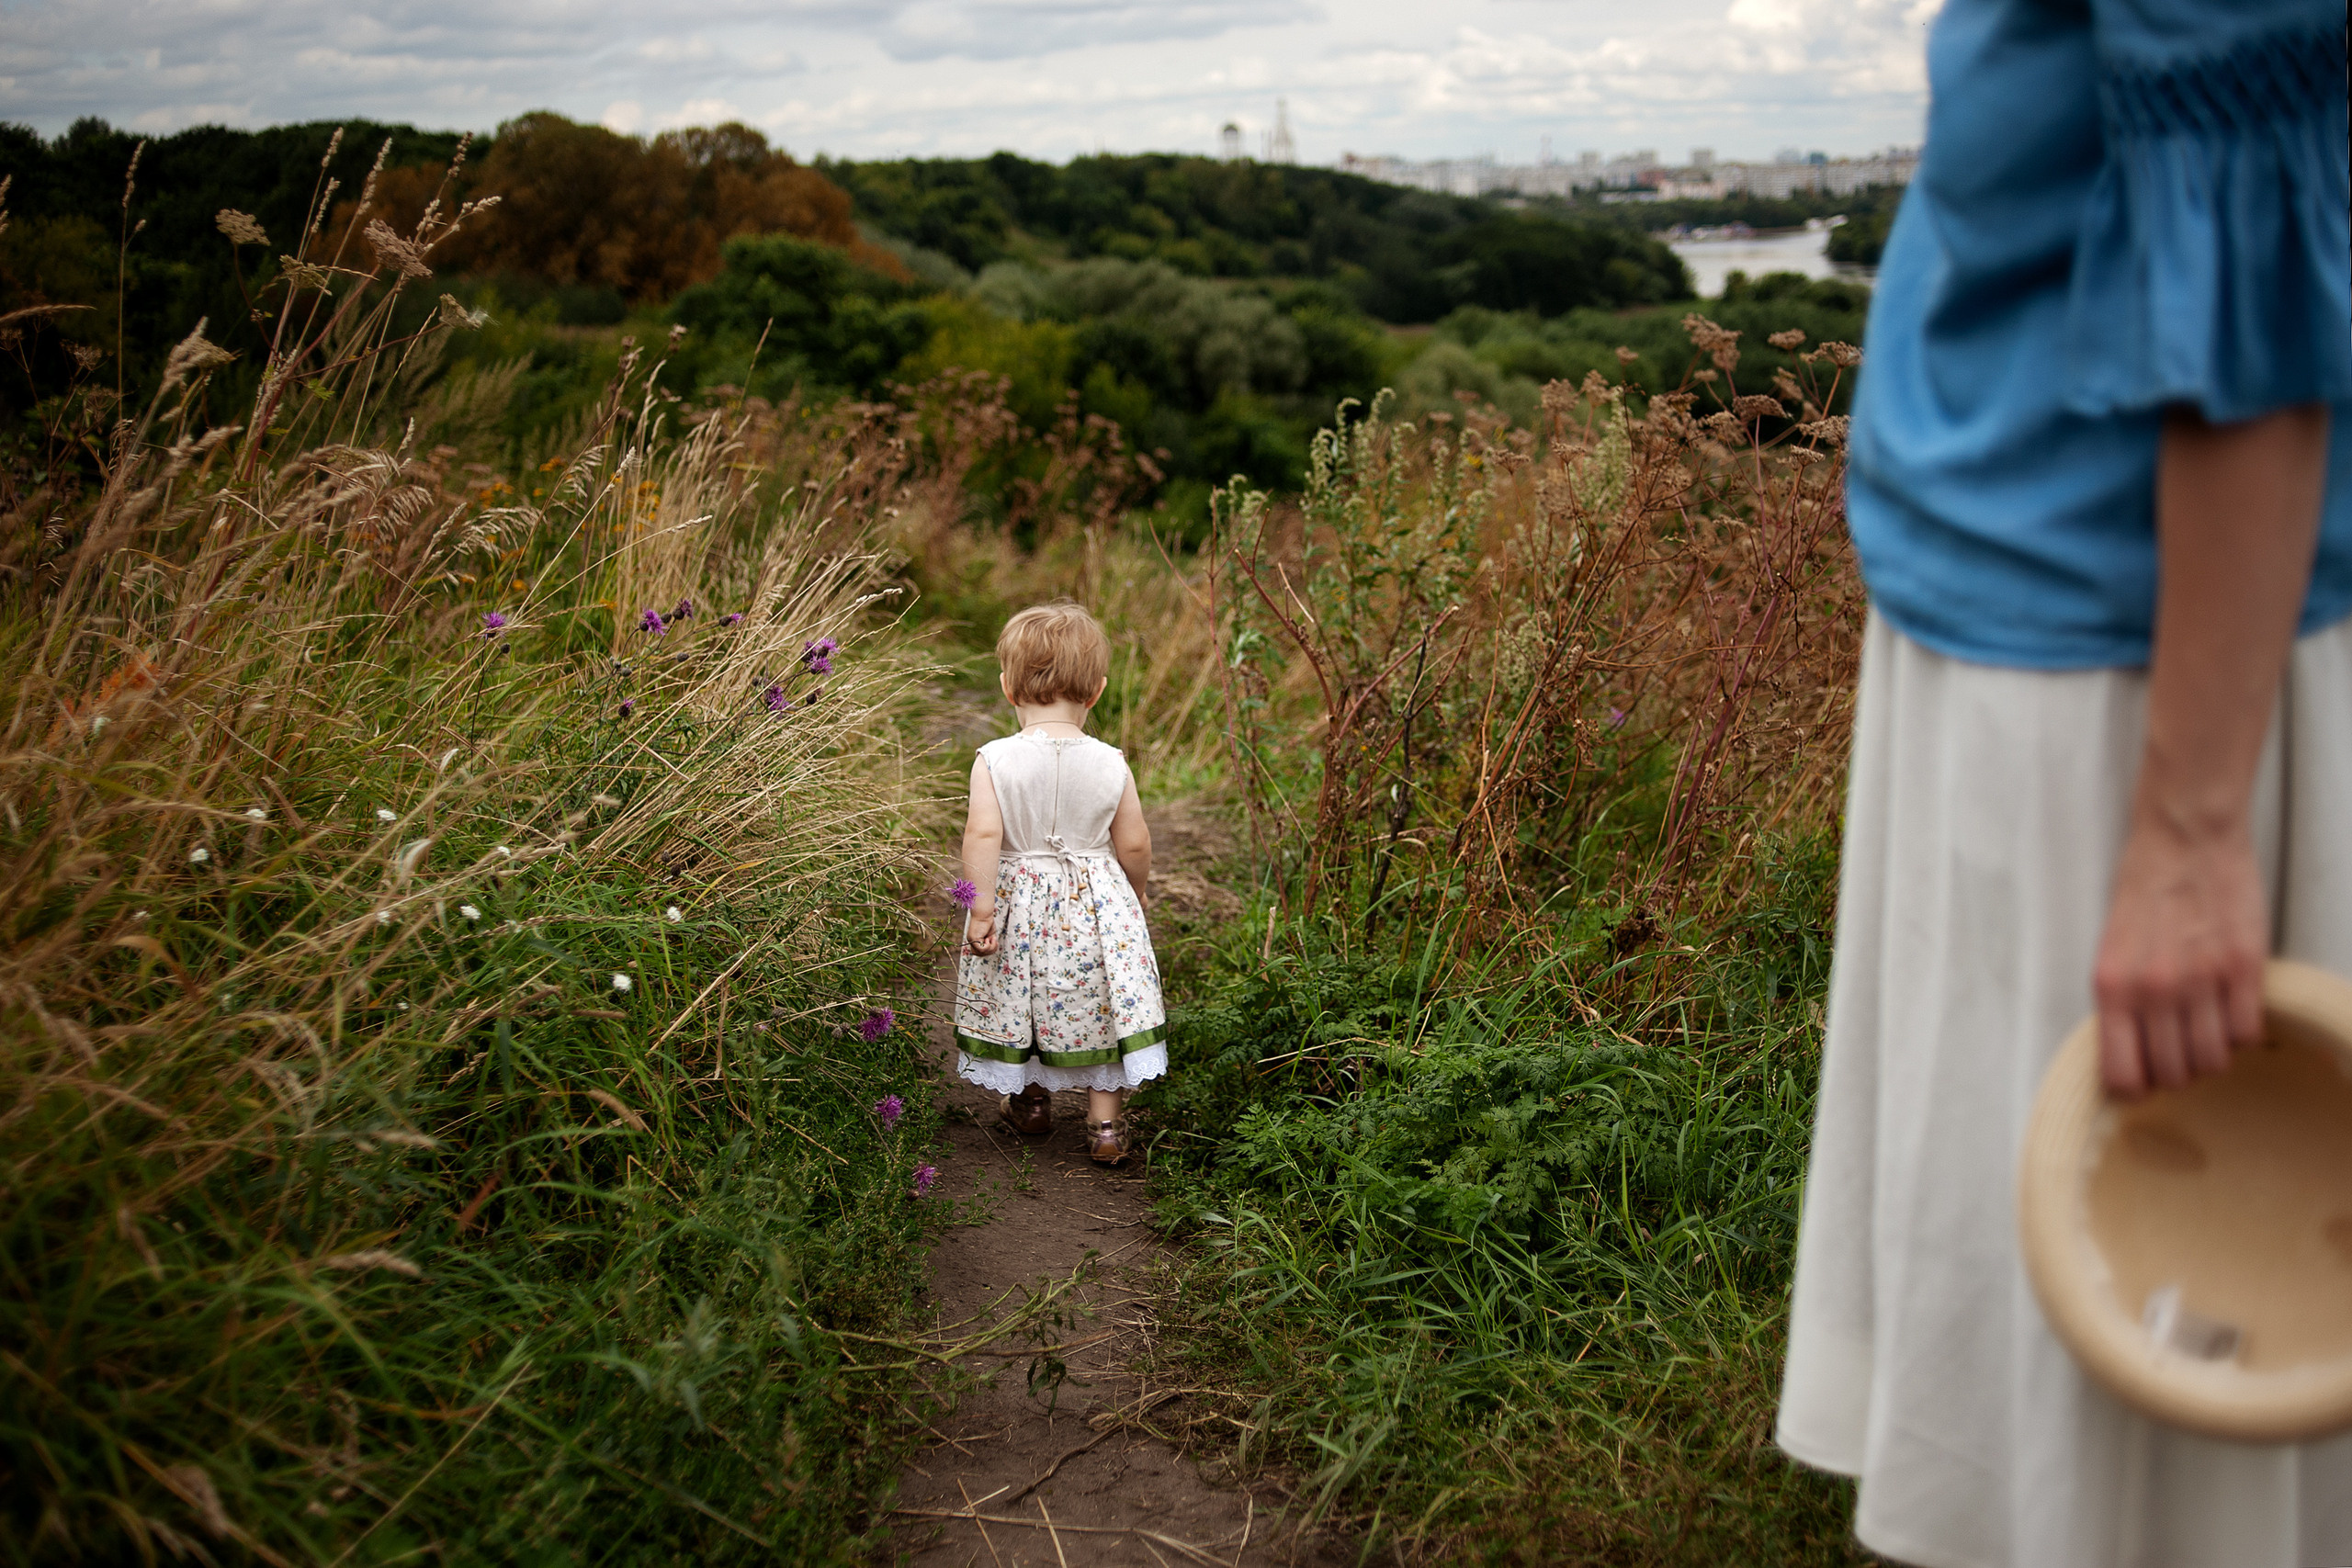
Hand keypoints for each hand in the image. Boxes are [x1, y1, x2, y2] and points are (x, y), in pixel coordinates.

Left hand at [964, 905, 997, 955]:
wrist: (984, 913)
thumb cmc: (987, 922)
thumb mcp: (990, 935)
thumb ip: (989, 943)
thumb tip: (990, 950)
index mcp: (974, 941)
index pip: (979, 952)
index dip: (988, 950)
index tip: (994, 942)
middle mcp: (971, 941)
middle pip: (980, 954)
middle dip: (990, 950)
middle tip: (994, 941)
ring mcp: (971, 940)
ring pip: (981, 953)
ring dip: (990, 948)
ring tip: (992, 939)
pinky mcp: (973, 938)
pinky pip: (982, 949)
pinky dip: (988, 946)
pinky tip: (989, 938)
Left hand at [2091, 808, 2266, 1097]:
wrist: (2185, 837)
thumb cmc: (2144, 887)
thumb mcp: (2111, 947)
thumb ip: (2121, 999)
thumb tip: (2130, 1053)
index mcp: (2112, 985)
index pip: (2121, 1073)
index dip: (2135, 1089)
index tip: (2144, 1086)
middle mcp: (2154, 989)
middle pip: (2173, 1073)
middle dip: (2176, 1073)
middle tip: (2179, 1053)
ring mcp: (2203, 979)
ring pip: (2213, 1060)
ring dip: (2211, 1056)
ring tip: (2206, 1031)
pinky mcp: (2245, 967)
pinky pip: (2248, 1033)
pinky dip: (2242, 1032)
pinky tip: (2232, 1010)